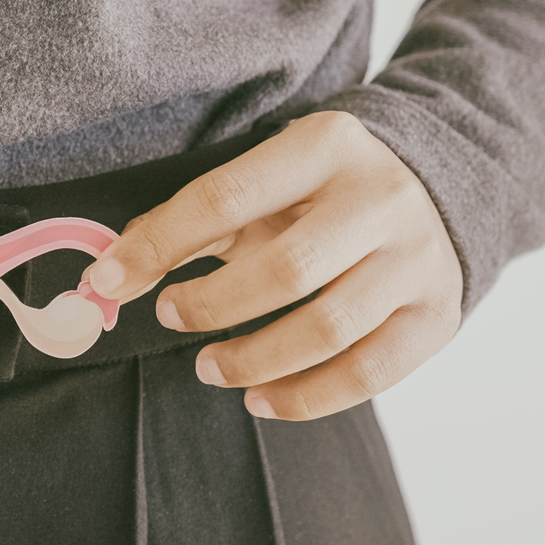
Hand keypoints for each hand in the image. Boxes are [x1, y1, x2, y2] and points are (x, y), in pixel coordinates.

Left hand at [81, 110, 462, 419]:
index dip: (158, 246)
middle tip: (170, 317)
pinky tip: (262, 399)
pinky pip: (368, 374)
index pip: (224, 198)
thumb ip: (189, 221)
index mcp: (326, 145)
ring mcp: (417, 259)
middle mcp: (380, 198)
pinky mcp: (437, 315)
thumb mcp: (263, 181)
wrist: (437, 189)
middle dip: (212, 306)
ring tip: (210, 368)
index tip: (108, 282)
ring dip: (254, 361)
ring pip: (328, 330)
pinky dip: (305, 398)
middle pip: (284, 270)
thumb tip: (110, 276)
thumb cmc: (322, 192)